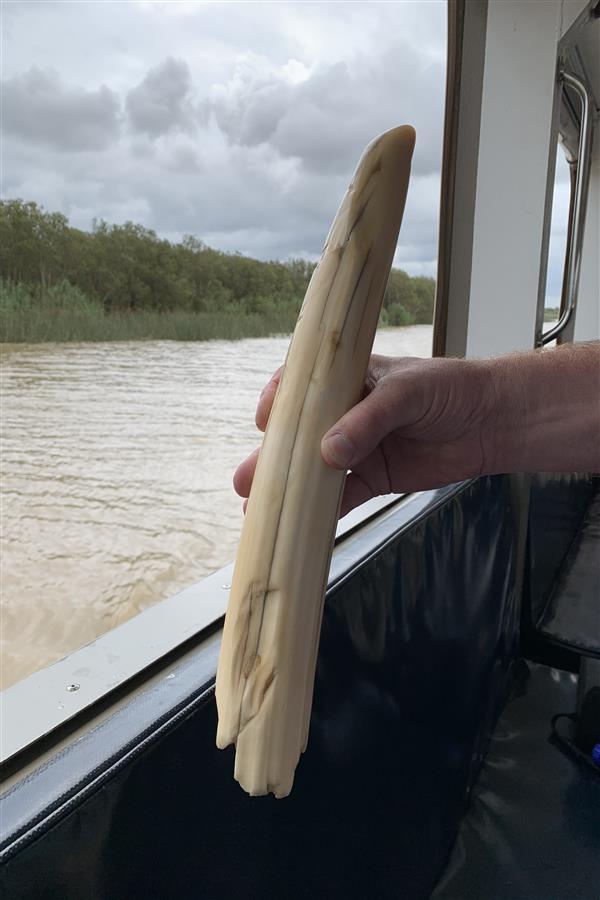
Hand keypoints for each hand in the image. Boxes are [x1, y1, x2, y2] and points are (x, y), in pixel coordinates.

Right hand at [234, 354, 493, 517]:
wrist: (493, 421)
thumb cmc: (450, 390)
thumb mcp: (407, 393)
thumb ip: (367, 421)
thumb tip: (328, 453)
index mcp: (347, 379)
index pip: (300, 386)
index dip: (277, 403)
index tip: (266, 422)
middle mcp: (345, 413)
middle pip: (298, 435)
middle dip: (269, 459)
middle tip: (245, 480)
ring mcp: (358, 447)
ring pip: (314, 470)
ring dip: (288, 489)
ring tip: (258, 509)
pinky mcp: (375, 477)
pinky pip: (342, 496)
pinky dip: (322, 512)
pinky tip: (301, 526)